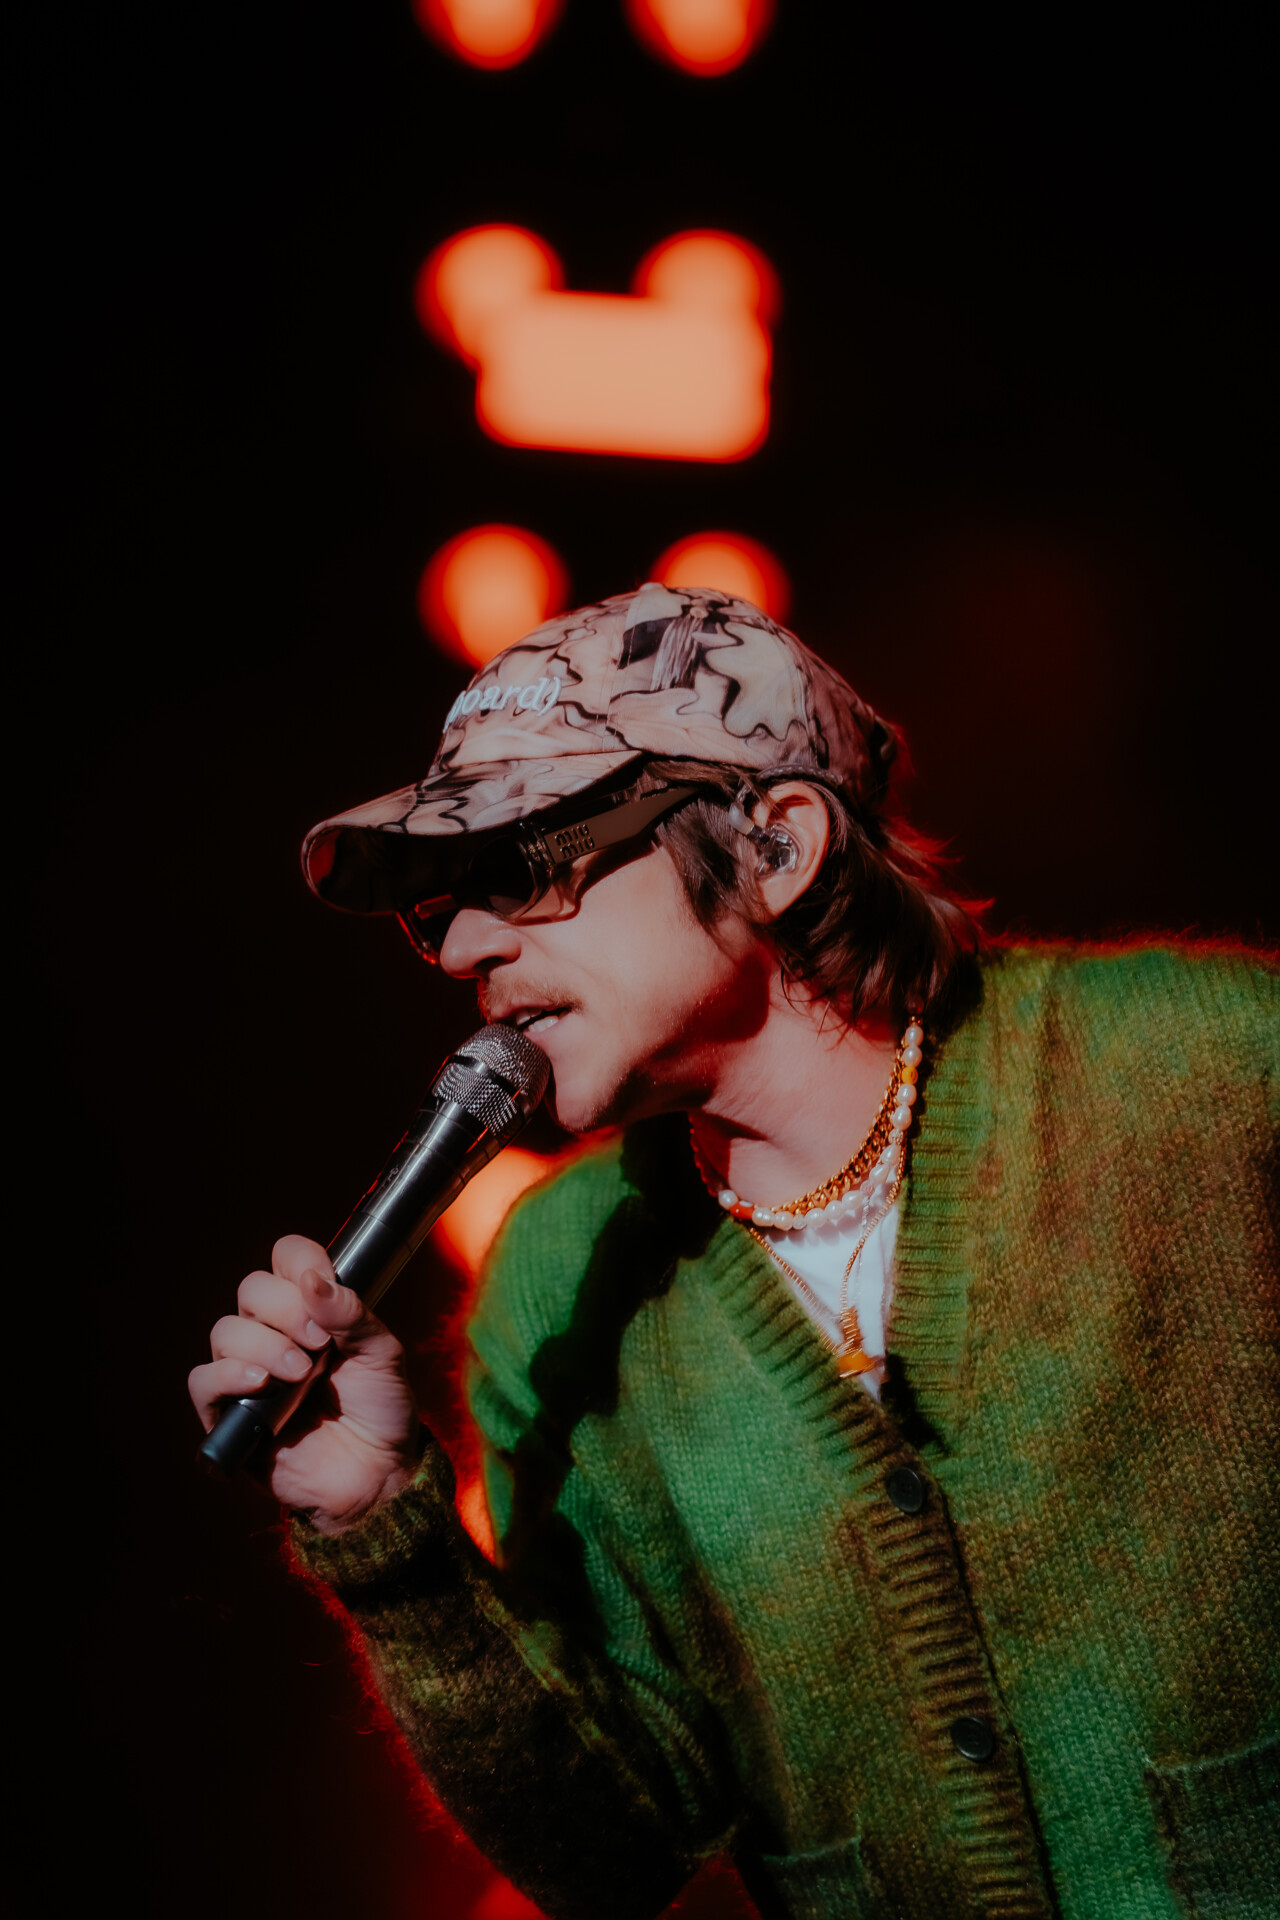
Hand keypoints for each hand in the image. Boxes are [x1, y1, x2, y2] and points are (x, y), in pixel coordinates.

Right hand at [189, 1234, 421, 1532]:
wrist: (377, 1475)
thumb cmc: (381, 1409)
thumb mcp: (382, 1354)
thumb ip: (352, 1314)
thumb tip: (314, 1279)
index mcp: (312, 1309)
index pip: (287, 1258)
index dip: (300, 1262)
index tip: (324, 1287)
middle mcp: (274, 1332)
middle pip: (251, 1289)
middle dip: (285, 1310)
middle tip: (320, 1344)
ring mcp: (249, 1372)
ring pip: (226, 1331)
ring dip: (265, 1346)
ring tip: (300, 1373)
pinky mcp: (230, 1414)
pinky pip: (203, 1381)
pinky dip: (227, 1376)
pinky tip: (260, 1385)